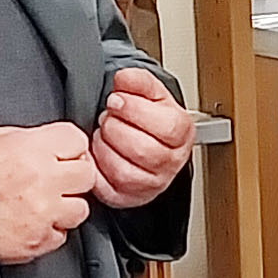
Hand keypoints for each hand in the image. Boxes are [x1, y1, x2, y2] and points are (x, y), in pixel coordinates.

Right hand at [0, 121, 95, 263]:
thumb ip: (23, 139)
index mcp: (32, 148)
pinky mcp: (37, 242)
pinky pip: (60, 237)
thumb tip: (41, 142)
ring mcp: (44, 214)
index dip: (68, 147)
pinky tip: (30, 223)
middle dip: (72, 177)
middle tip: (53, 180)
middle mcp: (44, 180)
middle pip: (86, 175)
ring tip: (40, 205)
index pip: (77, 140)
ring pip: (79, 209)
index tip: (60, 153)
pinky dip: (49, 232)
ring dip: (64, 207)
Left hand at [90, 68, 195, 207]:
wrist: (148, 143)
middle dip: (116, 129)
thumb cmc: (151, 120)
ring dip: (104, 149)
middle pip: (143, 149)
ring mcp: (151, 184)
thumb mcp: (150, 94)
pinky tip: (95, 153)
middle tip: (107, 118)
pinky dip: (95, 169)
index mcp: (182, 133)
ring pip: (124, 172)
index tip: (116, 100)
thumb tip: (124, 78)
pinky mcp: (128, 198)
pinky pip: (107, 189)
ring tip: (102, 135)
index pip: (166, 126)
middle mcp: (171, 162)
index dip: (135, 110)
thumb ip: (139, 81)